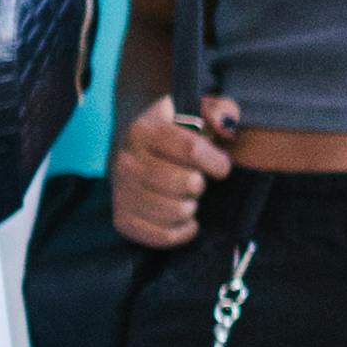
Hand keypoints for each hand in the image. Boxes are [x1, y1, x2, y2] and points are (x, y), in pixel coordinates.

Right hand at [108, 88, 235, 249]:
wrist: (136, 152)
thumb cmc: (176, 134)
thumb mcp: (197, 111)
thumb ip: (219, 111)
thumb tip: (225, 128)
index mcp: (144, 130)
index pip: (191, 149)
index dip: (216, 162)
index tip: (222, 166)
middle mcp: (126, 160)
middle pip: (186, 183)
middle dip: (201, 184)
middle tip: (197, 181)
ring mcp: (121, 191)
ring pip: (176, 211)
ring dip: (192, 207)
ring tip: (188, 198)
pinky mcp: (122, 218)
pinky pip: (161, 235)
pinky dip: (181, 232)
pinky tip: (187, 221)